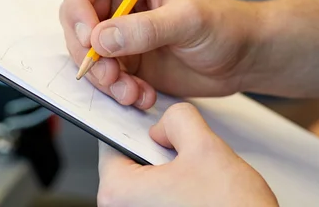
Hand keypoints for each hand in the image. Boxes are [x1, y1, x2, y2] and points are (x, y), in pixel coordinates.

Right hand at [59, 0, 258, 107]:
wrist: (240, 58)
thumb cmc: (224, 25)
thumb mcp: (188, 21)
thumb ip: (145, 29)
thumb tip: (101, 39)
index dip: (77, 7)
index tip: (91, 38)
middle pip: (75, 17)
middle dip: (87, 51)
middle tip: (109, 74)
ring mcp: (117, 24)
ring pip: (83, 49)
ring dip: (101, 76)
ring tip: (130, 91)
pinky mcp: (121, 53)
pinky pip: (100, 71)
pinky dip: (114, 88)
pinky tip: (140, 94)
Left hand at [97, 103, 276, 206]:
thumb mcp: (206, 147)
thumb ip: (178, 119)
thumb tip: (167, 121)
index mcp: (119, 192)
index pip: (112, 140)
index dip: (137, 125)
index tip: (151, 123)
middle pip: (132, 160)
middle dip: (159, 150)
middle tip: (186, 155)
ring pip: (150, 180)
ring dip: (173, 171)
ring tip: (198, 178)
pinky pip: (160, 198)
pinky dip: (178, 189)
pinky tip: (201, 193)